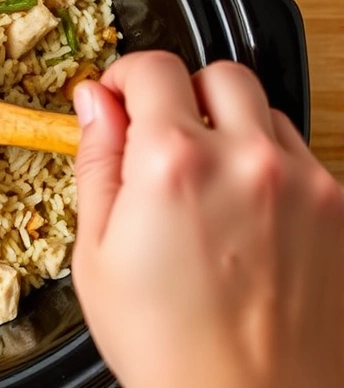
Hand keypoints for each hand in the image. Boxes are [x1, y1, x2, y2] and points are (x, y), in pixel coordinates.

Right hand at [72, 52, 343, 387]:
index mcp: (173, 163)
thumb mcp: (95, 252)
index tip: (117, 98)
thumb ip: (96, 161)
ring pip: (263, 109)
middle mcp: (246, 158)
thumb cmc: (164, 343)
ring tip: (203, 181)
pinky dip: (266, 163)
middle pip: (218, 73)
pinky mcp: (336, 207)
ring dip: (229, 126)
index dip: (124, 77)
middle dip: (182, 92)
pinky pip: (299, 153)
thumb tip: (94, 103)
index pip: (154, 69)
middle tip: (159, 134)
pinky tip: (240, 211)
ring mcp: (301, 181)